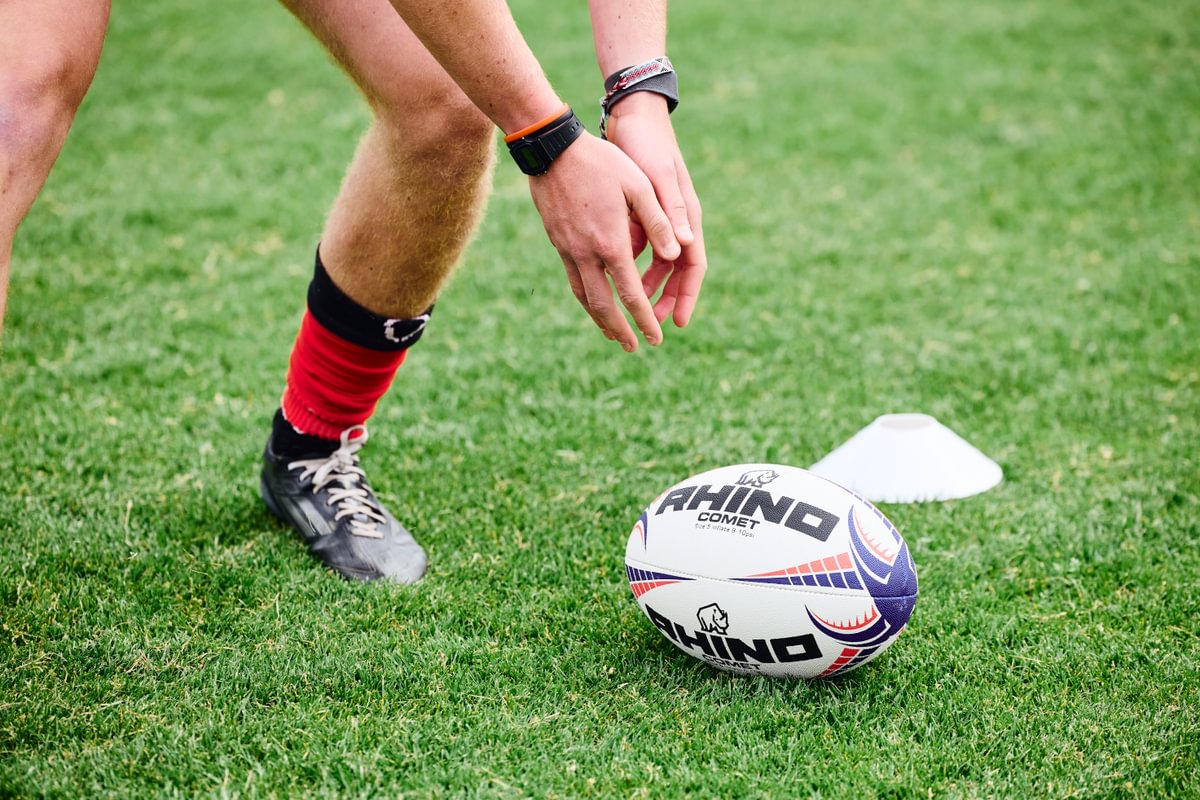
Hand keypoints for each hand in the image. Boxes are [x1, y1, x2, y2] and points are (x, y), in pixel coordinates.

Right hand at [528, 132, 680, 351]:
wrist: (552, 149)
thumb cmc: (602, 162)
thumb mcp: (638, 185)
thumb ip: (659, 221)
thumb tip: (678, 253)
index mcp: (612, 243)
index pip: (631, 294)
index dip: (644, 319)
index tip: (656, 338)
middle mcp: (588, 254)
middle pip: (604, 306)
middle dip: (620, 330)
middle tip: (633, 347)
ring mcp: (569, 250)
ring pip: (584, 297)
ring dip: (599, 320)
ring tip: (612, 335)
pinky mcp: (558, 243)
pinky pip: (573, 280)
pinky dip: (585, 298)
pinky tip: (592, 303)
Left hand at [604, 92, 706, 328]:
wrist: (632, 116)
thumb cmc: (646, 144)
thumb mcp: (657, 179)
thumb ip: (670, 213)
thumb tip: (682, 249)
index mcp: (686, 217)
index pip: (693, 266)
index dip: (686, 296)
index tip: (677, 323)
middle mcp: (677, 221)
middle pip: (675, 272)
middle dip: (664, 300)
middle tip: (651, 326)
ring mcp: (660, 217)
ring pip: (656, 262)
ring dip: (645, 285)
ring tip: (630, 308)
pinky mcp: (642, 211)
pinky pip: (638, 247)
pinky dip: (628, 263)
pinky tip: (612, 277)